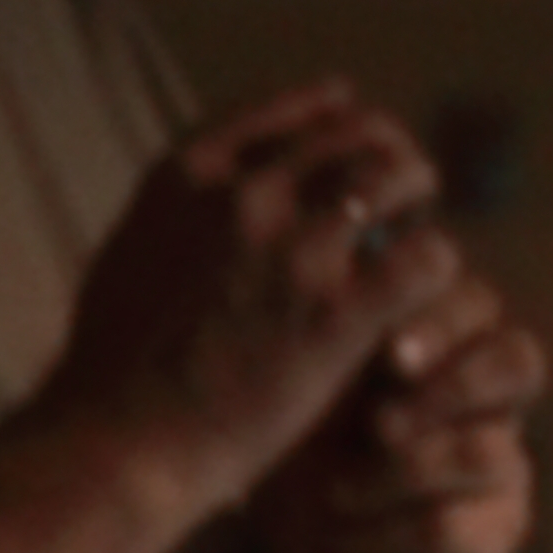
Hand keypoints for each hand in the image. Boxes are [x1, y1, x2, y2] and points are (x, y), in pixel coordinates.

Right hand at [33, 78, 461, 520]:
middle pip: (356, 133)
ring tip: (421, 237)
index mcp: (187, 172)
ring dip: (421, 202)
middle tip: (406, 197)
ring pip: (400, 176)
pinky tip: (426, 300)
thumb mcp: (132, 253)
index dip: (334, 121)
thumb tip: (213, 202)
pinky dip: (437, 271)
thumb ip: (183, 215)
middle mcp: (245, 193)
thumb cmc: (115, 370)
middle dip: (390, 157)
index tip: (357, 143)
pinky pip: (429, 256)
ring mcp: (296, 248)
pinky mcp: (342, 311)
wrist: (119, 440)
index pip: (286, 112)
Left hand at [257, 265, 547, 552]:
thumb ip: (329, 322)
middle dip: (452, 386)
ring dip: (400, 472)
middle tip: (383, 423)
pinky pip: (453, 528)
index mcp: (444, 349)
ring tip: (336, 492)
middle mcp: (490, 403)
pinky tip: (342, 538)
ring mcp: (503, 474)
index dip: (444, 324)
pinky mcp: (496, 540)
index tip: (387, 354)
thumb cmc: (305, 455)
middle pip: (520, 362)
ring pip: (486, 452)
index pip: (479, 307)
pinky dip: (386, 533)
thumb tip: (318, 251)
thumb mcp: (308, 380)